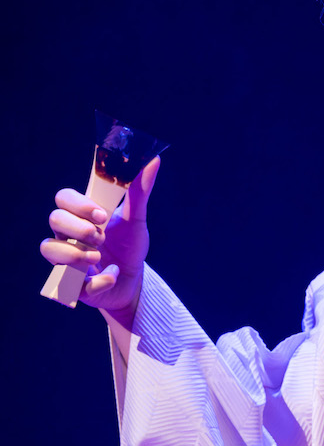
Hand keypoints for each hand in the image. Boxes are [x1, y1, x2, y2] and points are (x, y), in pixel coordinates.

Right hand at [40, 156, 159, 321]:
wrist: (135, 281)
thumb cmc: (129, 247)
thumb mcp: (137, 220)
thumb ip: (140, 192)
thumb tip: (154, 160)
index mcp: (81, 216)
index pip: (63, 197)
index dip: (78, 204)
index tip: (102, 215)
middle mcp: (67, 235)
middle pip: (54, 219)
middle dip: (79, 228)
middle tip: (101, 237)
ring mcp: (65, 259)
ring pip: (48, 249)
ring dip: (75, 253)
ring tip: (98, 256)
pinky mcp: (70, 285)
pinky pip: (67, 284)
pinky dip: (94, 282)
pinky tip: (111, 276)